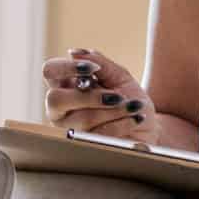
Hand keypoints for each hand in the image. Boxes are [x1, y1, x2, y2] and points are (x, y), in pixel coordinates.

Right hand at [40, 45, 154, 136]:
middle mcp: (60, 108)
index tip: (94, 70)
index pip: (50, 71)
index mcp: (66, 85)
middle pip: (55, 99)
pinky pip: (98, 135)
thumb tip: (74, 52)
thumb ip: (99, 62)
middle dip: (90, 97)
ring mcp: (68, 130)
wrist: (148, 125)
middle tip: (117, 96)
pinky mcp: (83, 146)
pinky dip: (121, 123)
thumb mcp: (119, 76)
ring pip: (82, 119)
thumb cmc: (129, 98)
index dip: (67, 68)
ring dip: (114, 110)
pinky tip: (135, 118)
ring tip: (134, 106)